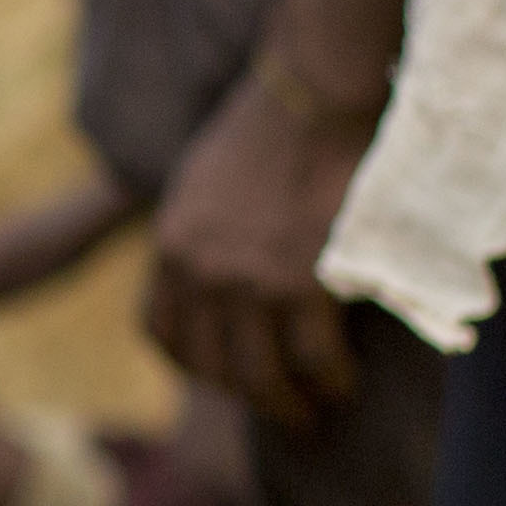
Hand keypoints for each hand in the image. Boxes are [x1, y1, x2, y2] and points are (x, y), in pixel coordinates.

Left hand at [143, 63, 372, 428]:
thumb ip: (200, 236)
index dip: (190, 364)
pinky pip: (313, 358)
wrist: (314, 93)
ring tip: (311, 412)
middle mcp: (199, 272)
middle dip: (243, 395)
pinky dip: (331, 379)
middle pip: (208, 365)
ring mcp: (248, 282)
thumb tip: (215, 276)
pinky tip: (345, 382)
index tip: (219, 374)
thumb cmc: (270, 127)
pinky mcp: (302, 282)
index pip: (161, 331)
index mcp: (170, 246)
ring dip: (287, 405)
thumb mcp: (202, 183)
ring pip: (259, 375)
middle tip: (278, 407)